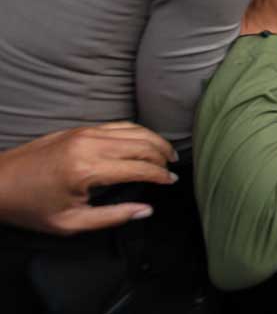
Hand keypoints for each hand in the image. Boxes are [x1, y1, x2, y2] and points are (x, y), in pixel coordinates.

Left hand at [0, 122, 177, 234]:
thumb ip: (112, 217)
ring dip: (154, 140)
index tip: (171, 182)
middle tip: (173, 169)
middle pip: (142, 143)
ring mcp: (85, 132)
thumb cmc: (31, 207)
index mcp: (87, 170)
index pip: (139, 167)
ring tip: (166, 154)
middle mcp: (89, 145)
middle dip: (163, 156)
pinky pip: (119, 125)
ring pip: (134, 130)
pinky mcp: (80, 128)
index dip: (161, 175)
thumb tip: (146, 210)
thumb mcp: (70, 223)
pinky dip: (138, 132)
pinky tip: (145, 142)